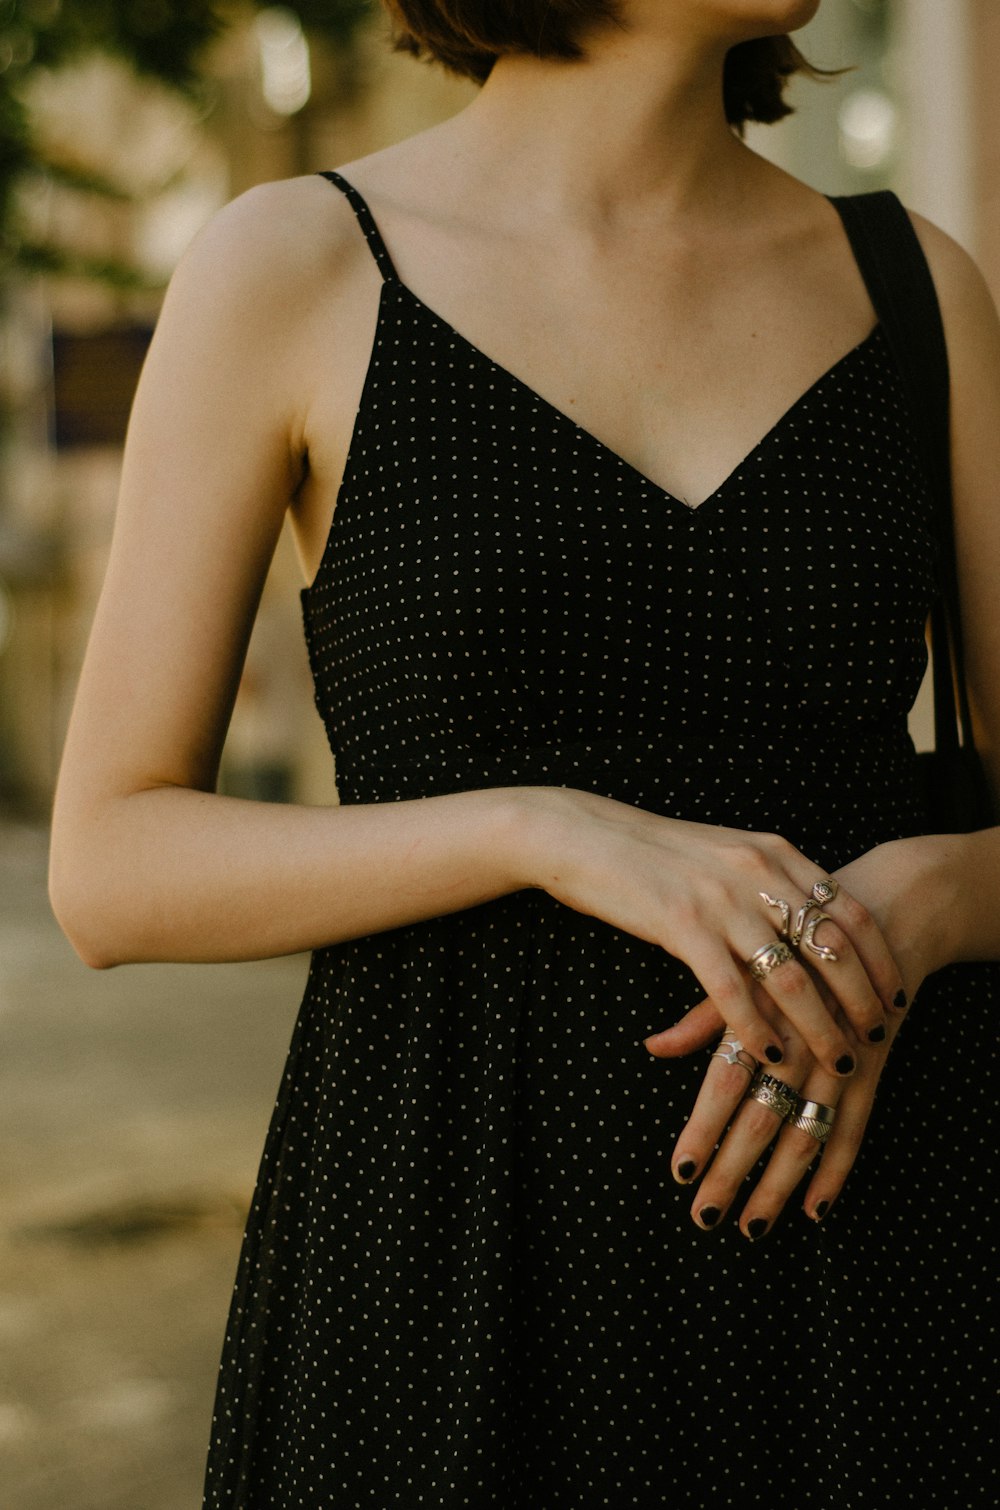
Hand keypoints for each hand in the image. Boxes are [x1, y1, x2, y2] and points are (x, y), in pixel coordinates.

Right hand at [525, 788, 904, 1075]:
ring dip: (819, 1027)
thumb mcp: (724, 854)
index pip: (848, 910)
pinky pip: (731, 990)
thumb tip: (804, 915)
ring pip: (791, 977)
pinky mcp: (681, 925)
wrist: (586, 836)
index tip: (897, 993)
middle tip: (877, 1037)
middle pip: (832, 947)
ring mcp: (720, 899)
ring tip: (836, 1061)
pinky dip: (755, 1030)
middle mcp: (756, 872)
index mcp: (772, 853)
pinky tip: (768, 1057)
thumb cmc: (651, 852)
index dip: (879, 957)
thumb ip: (766, 879)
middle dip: (862, 999)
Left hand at [643, 836, 948, 1233]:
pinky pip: (858, 1126)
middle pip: (762, 1116)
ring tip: (751, 1227)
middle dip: (731, 1171)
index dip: (704, 1128)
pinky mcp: (876, 1063)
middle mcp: (801, 1035)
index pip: (725, 1079)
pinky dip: (837, 1169)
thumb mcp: (747, 962)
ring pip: (807, 1130)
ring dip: (778, 1184)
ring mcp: (843, 1053)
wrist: (885, 910)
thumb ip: (704, 1012)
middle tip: (704, 1218)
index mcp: (761, 1006)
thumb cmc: (797, 935)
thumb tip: (651, 1048)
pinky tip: (815, 1211)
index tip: (679, 1173)